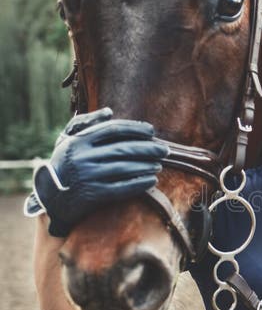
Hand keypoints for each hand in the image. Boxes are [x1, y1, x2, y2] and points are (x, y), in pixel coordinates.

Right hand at [27, 108, 168, 236]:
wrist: (50, 198)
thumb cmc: (64, 164)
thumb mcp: (67, 140)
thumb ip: (86, 123)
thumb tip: (109, 112)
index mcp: (79, 141)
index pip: (113, 130)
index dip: (135, 129)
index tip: (151, 131)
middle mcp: (83, 157)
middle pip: (123, 149)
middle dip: (148, 149)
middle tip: (164, 150)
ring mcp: (88, 176)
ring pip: (124, 168)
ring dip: (146, 166)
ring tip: (159, 165)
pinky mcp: (92, 195)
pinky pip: (121, 188)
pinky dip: (139, 184)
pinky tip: (151, 181)